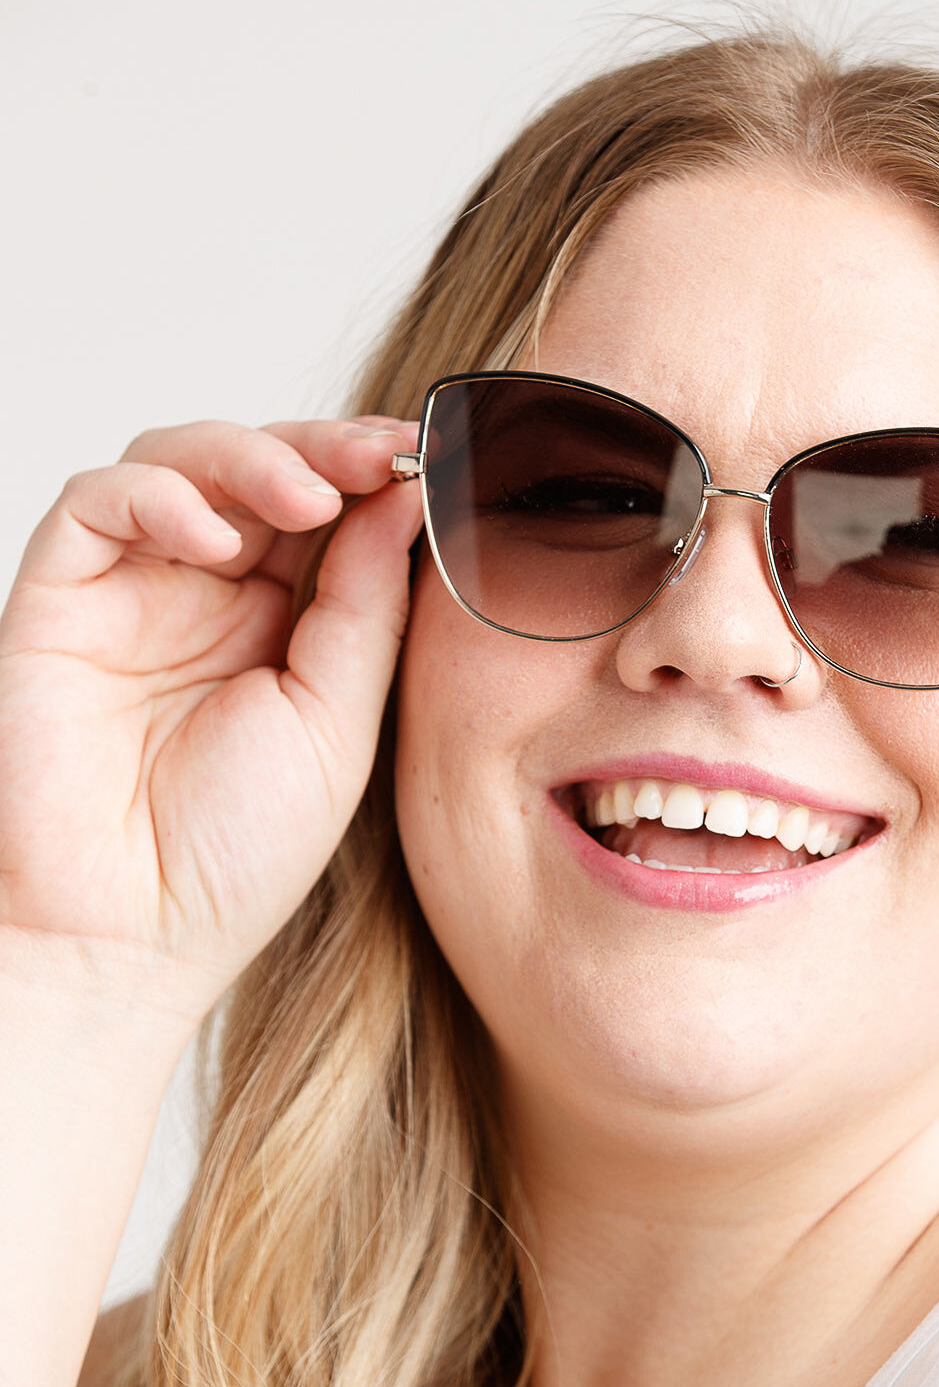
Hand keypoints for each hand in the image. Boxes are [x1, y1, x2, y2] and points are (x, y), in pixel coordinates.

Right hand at [0, 416, 422, 1027]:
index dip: (375, 474)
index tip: (430, 457)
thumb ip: (365, 608)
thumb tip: (406, 497)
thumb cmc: (234, 856)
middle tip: (383, 452)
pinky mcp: (60, 596)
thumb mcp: (337, 725)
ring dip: (249, 458)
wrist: (129, 935)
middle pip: (263, 470)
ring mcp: (134, 591)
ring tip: (308, 495)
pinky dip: (159, 495)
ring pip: (182, 463)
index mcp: (286, 628)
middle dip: (327, 450)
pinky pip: (98, 503)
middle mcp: (209, 597)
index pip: (331, 513)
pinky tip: (214, 538)